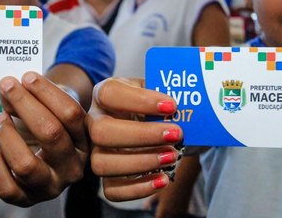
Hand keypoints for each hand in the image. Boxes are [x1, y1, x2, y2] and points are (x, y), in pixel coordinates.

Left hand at [0, 72, 87, 206]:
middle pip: (51, 133)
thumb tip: (8, 87)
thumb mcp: (51, 110)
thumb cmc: (50, 126)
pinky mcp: (28, 199)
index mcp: (86, 141)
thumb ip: (31, 96)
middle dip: (25, 105)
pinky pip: (7, 187)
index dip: (47, 92)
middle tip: (8, 85)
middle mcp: (73, 166)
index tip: (28, 77)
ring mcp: (51, 186)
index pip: (71, 114)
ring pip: (25, 164)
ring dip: (8, 135)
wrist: (48, 158)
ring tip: (0, 118)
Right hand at [87, 78, 182, 201]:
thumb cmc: (153, 104)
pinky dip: (139, 188)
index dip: (139, 101)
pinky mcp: (106, 176)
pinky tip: (163, 179)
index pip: (110, 94)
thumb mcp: (157, 91)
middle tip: (176, 134)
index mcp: (105, 94)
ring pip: (102, 163)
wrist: (154, 122)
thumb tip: (187, 104)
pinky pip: (112, 190)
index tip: (171, 106)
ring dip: (141, 162)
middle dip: (142, 135)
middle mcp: (94, 122)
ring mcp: (96, 150)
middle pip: (101, 132)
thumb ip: (167, 93)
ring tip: (172, 156)